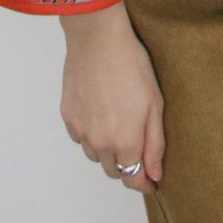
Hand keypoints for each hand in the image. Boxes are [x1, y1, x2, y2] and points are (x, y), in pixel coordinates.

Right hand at [60, 10, 164, 195]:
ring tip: (118, 123)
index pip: (133, 179)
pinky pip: (80, 138)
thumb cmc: (131, 65)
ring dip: (108, 149)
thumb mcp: (154, 103)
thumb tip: (154, 173)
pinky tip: (100, 112)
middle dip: (127, 164)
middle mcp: (99, 144)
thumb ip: (155, 144)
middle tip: (137, 144)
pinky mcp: (68, 117)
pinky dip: (91, 134)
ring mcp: (80, 131)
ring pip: (96, 155)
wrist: (97, 39)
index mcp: (124, 142)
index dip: (144, 182)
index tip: (152, 180)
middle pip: (114, 170)